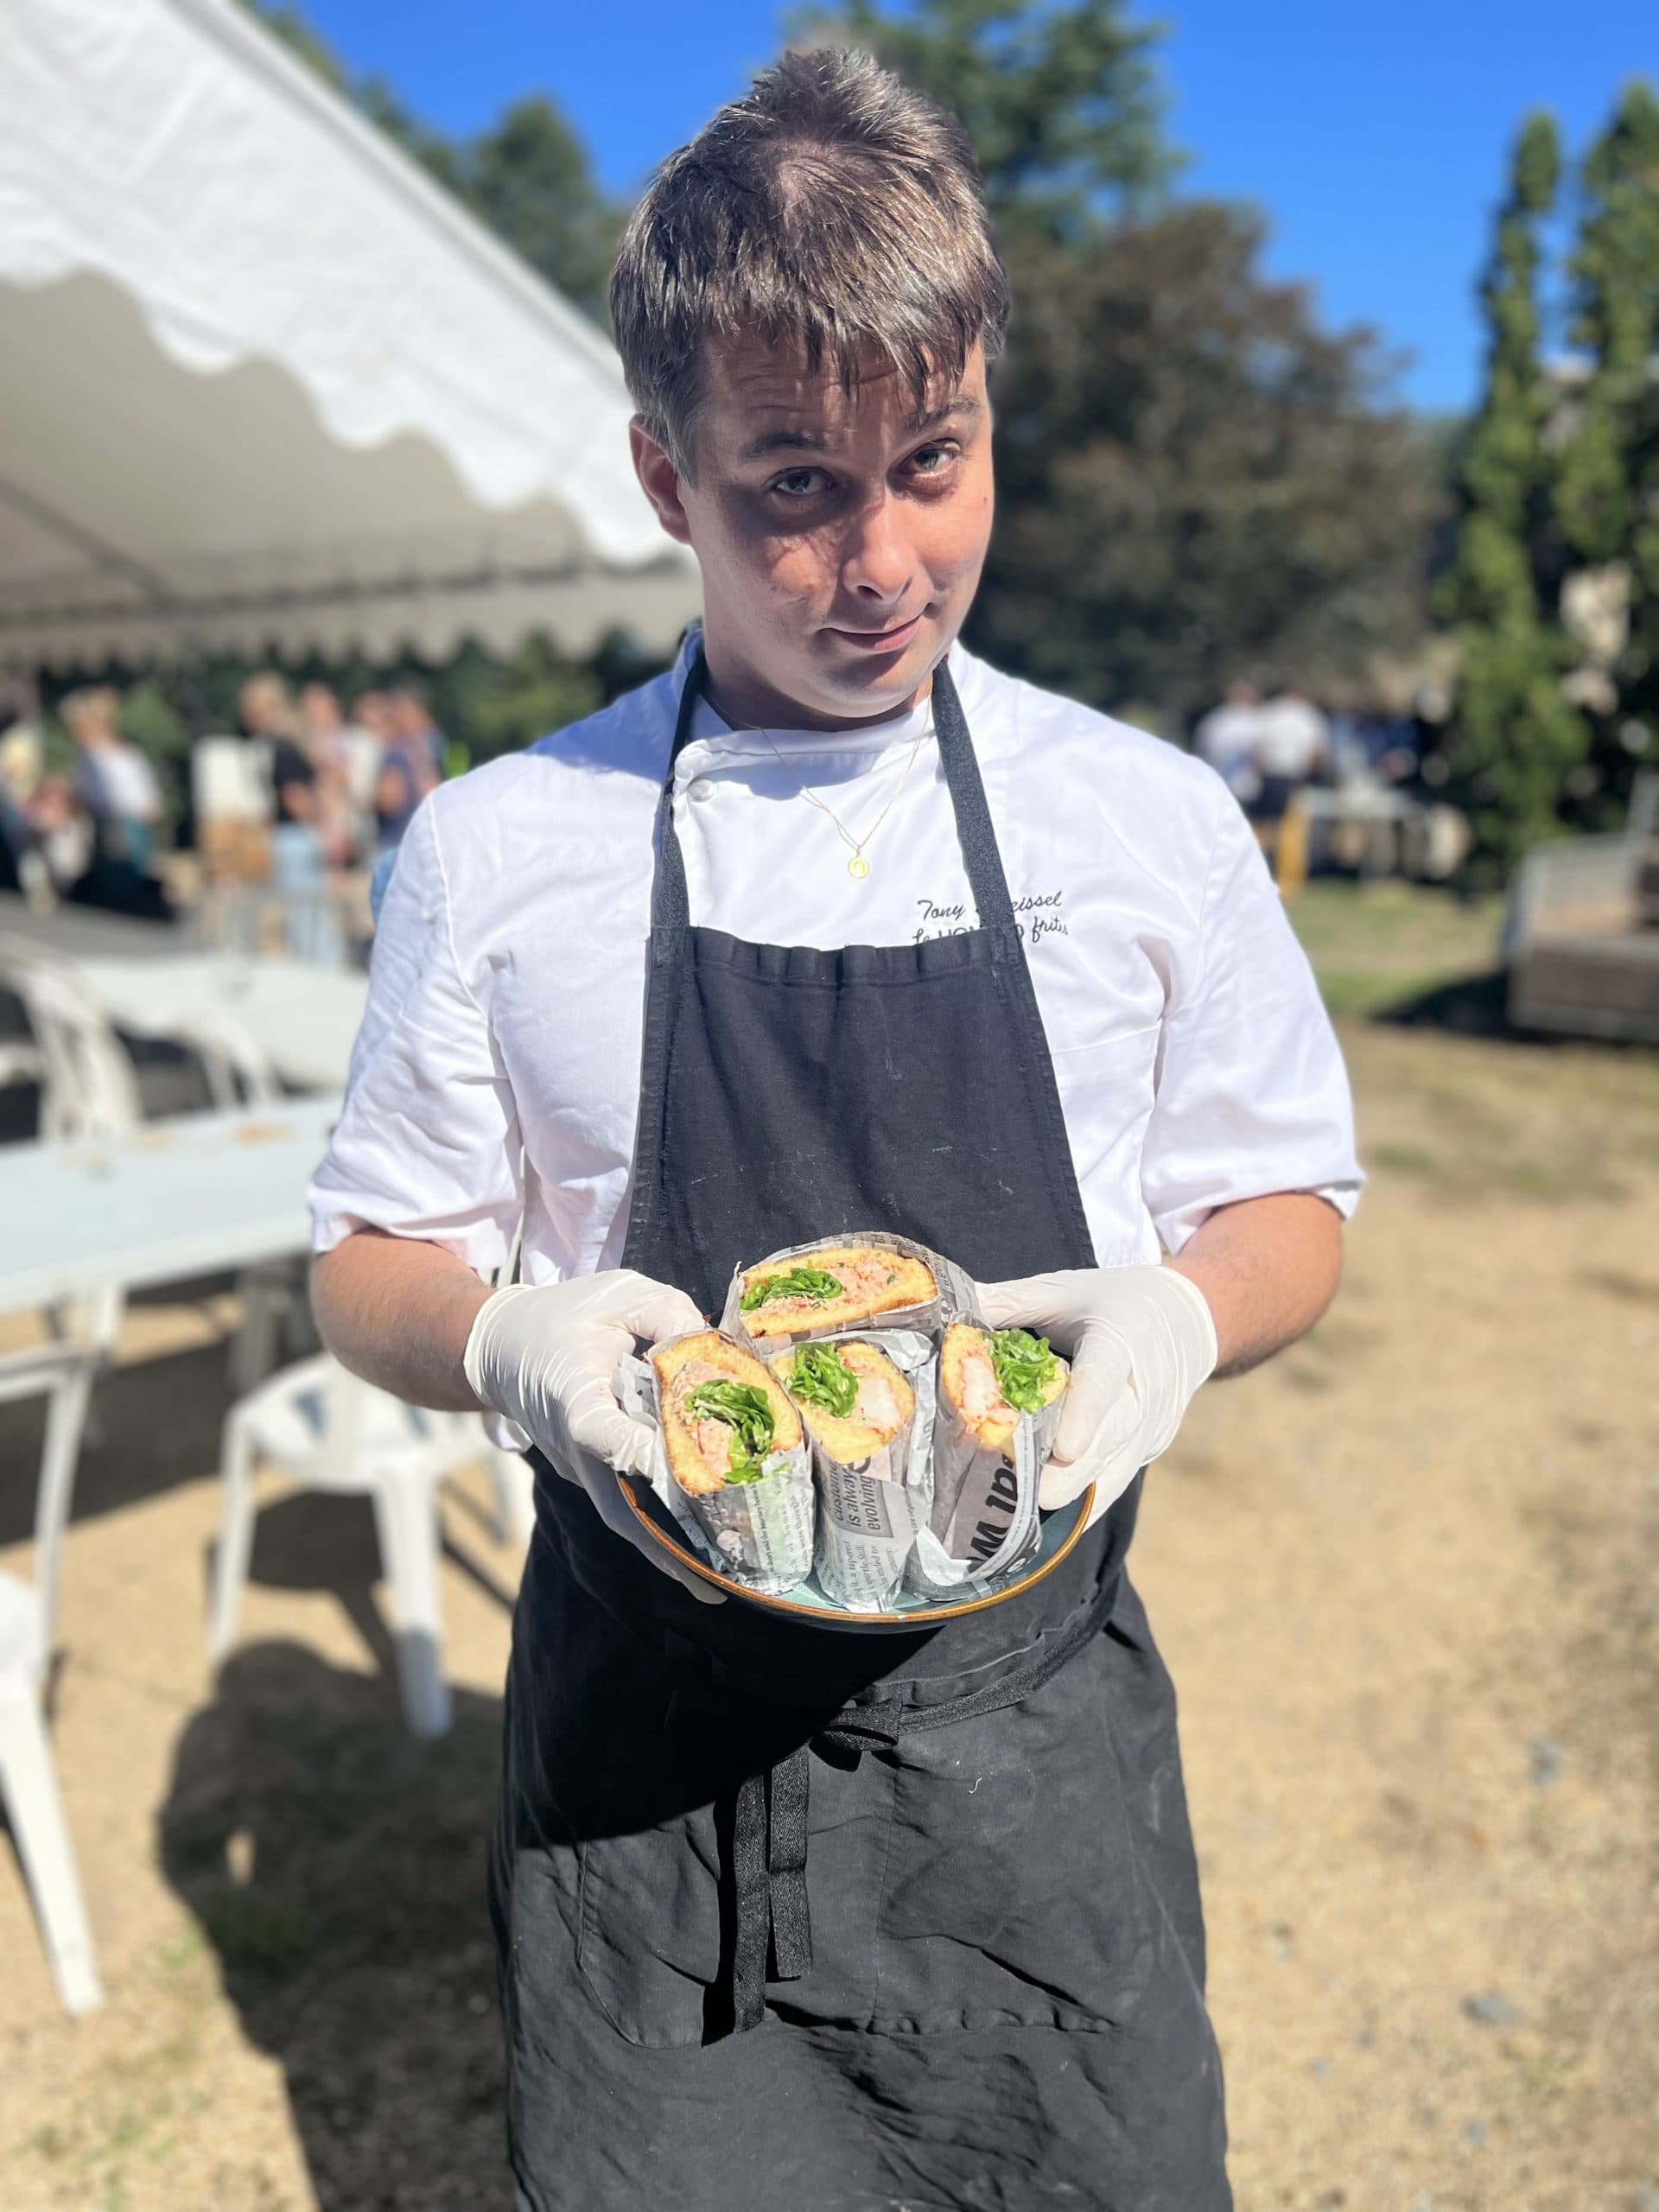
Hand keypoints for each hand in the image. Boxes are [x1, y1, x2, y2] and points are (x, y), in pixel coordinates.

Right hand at [464, 1269, 721, 1602]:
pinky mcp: (590, 1475)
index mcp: (576, 1400)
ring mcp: (579, 1469)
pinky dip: (660, 1528)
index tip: (692, 1479)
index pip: (607, 1436)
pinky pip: (627, 1505)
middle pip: (620, 1506)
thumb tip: (714, 1348)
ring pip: (625, 1518)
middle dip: (668, 1545)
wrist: (501, 1347)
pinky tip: (703, 1548)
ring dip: (668, 1551)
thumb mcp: (619, 1295)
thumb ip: (667, 1313)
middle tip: (721, 1578)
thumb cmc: (565, 1317)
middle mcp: (574, 1449)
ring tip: (718, 1583)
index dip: (647, 1457)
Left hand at [975, 1266, 1217, 1518]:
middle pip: (1111, 1438)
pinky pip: (1117, 1481)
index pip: (1104, 1380)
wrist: (1186, 1317)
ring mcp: (1152, 1425)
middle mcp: (1145, 1388)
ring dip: (1074, 1492)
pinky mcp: (1149, 1448)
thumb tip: (941, 1316)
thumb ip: (1006, 1303)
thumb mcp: (1060, 1289)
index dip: (1085, 1415)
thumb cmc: (1111, 1300)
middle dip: (1072, 1473)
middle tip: (1030, 1498)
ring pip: (1115, 1468)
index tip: (1064, 1450)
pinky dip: (1085, 1499)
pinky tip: (1047, 1518)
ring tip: (1026, 1513)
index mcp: (1120, 1338)